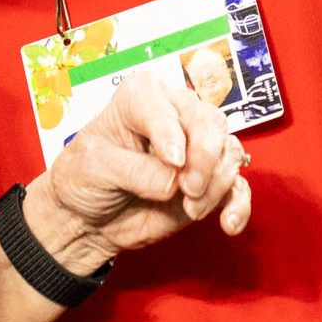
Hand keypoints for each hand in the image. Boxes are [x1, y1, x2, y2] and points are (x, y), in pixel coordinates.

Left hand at [26, 72, 251, 273]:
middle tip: (188, 189)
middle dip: (205, 158)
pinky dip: (238, 204)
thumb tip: (174, 180)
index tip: (172, 161)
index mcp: (142, 97)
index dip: (172, 132)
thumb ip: (136, 171)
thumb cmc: (83, 179)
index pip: (167, 105)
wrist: (85, 219)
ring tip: (191, 210)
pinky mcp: (207, 182)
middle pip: (210, 122)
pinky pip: (237, 186)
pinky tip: (229, 223)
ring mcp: (195, 150)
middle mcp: (174, 116)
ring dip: (216, 185)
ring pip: (228, 152)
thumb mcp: (95, 167)